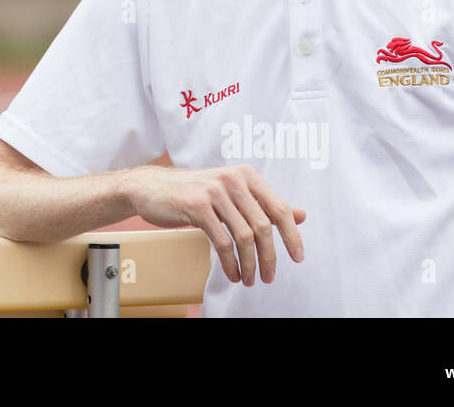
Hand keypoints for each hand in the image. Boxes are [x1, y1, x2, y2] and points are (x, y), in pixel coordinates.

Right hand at [126, 164, 305, 286]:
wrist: (151, 188)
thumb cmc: (194, 192)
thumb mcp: (233, 193)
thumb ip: (265, 203)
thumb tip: (302, 215)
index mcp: (246, 175)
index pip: (279, 208)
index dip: (292, 235)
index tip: (298, 257)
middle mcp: (233, 180)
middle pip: (263, 226)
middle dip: (269, 257)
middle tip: (268, 277)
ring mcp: (214, 191)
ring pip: (244, 236)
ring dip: (249, 264)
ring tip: (249, 279)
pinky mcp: (197, 206)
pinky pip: (222, 241)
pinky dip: (230, 262)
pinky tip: (232, 273)